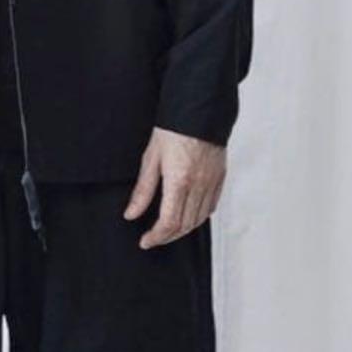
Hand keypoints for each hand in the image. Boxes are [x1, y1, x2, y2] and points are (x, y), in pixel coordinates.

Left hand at [123, 126, 225, 248]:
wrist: (199, 110)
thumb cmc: (174, 129)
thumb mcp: (151, 157)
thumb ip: (143, 190)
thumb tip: (131, 214)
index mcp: (180, 181)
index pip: (169, 222)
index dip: (156, 237)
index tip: (145, 240)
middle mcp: (199, 186)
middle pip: (185, 226)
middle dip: (167, 237)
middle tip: (153, 238)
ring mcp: (212, 183)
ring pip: (199, 220)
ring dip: (183, 230)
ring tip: (167, 230)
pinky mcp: (220, 178)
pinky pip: (211, 206)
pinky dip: (199, 217)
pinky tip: (188, 214)